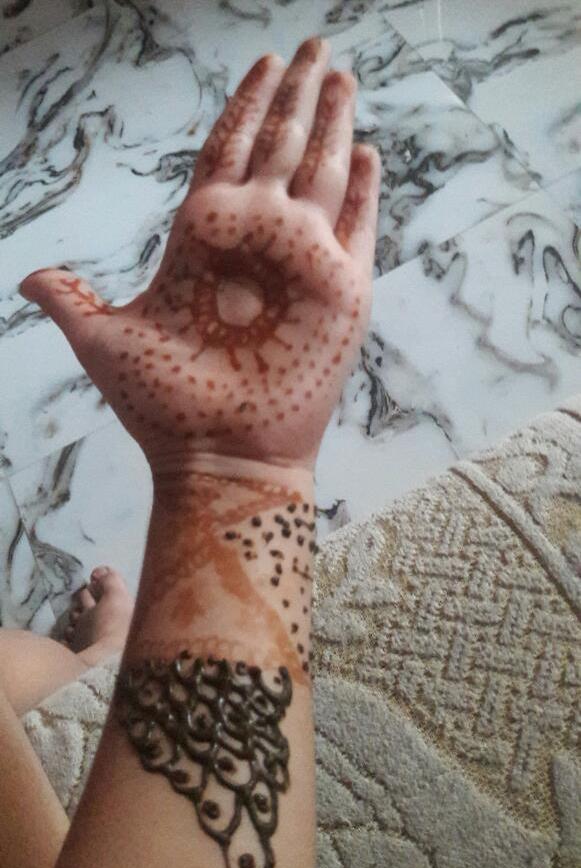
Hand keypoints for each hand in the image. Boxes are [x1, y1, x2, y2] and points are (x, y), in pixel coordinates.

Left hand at [20, 37, 379, 473]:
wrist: (215, 458)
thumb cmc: (162, 407)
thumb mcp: (105, 342)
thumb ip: (72, 300)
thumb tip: (28, 276)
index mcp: (204, 240)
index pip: (227, 153)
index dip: (244, 107)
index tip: (261, 63)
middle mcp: (256, 241)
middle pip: (278, 148)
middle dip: (296, 95)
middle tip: (314, 46)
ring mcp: (302, 264)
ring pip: (320, 174)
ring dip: (332, 124)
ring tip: (342, 77)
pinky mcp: (340, 294)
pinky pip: (357, 230)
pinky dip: (364, 193)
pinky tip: (366, 153)